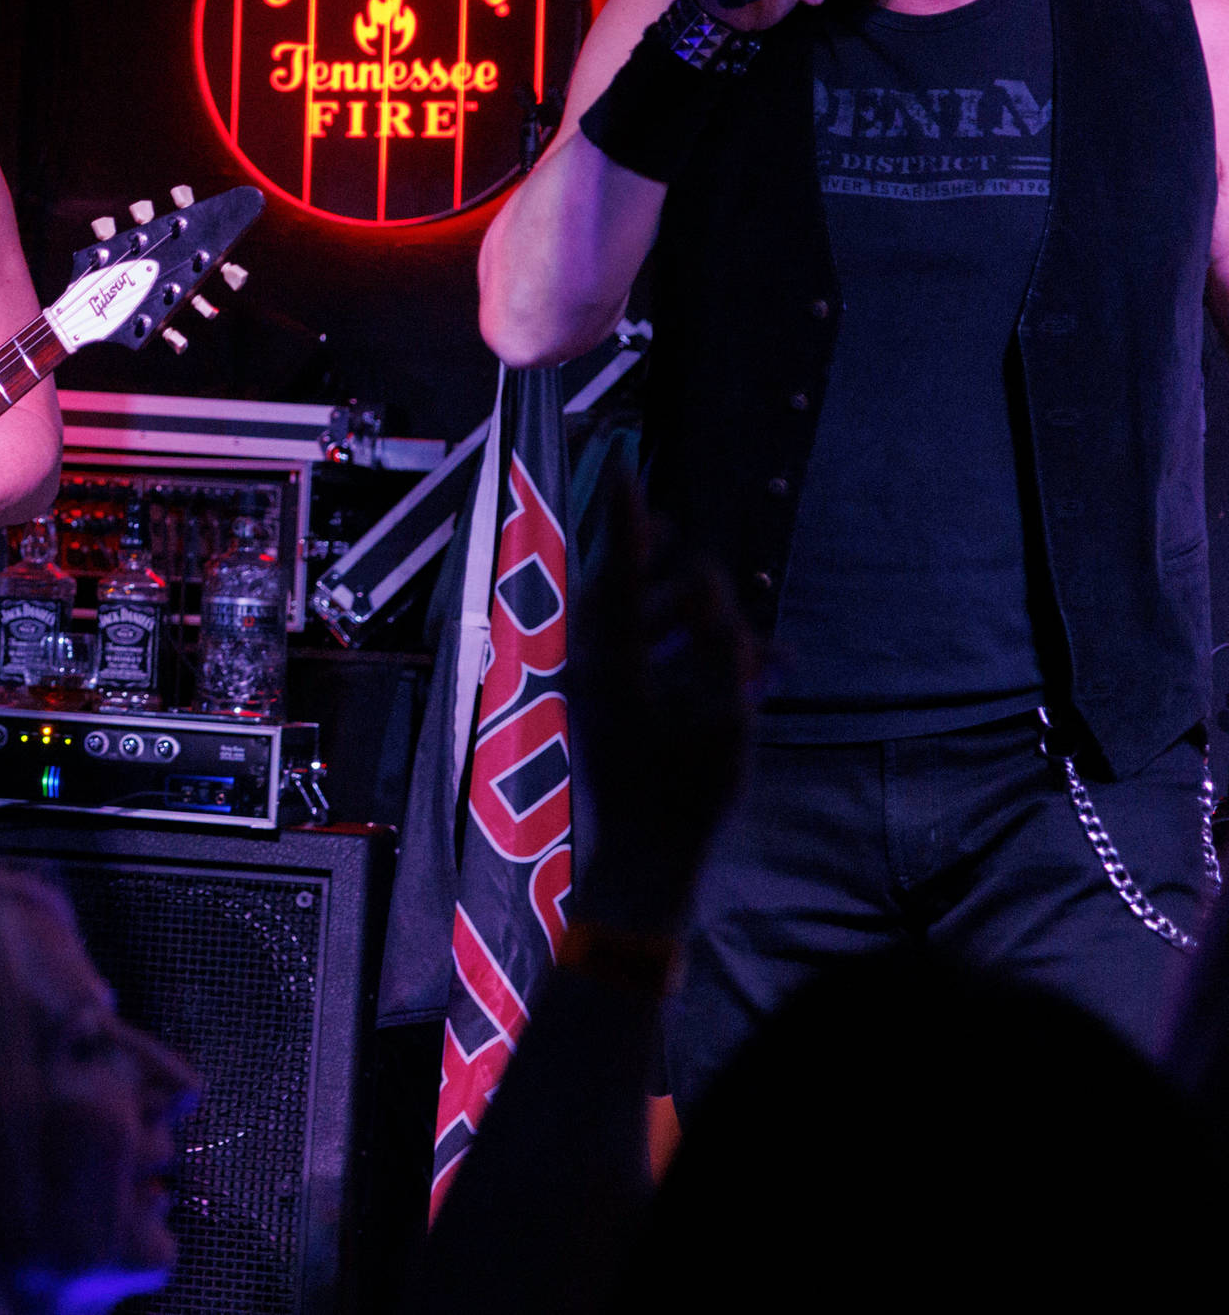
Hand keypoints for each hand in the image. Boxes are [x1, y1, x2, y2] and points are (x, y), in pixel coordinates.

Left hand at [567, 482, 754, 938]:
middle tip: (674, 532)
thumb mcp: (724, 712)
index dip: (627, 516)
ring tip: (719, 608)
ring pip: (634, 628)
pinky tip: (742, 667)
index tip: (624, 464)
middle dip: (654, 564)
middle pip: (619, 593)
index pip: (617, 569)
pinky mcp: (609, 719)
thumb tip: (706, 583)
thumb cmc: (688, 795)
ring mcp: (596, 695)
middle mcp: (592, 669)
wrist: (646, 869)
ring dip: (678, 614)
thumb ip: (720, 641)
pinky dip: (685, 656)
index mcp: (609, 660)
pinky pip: (644, 665)